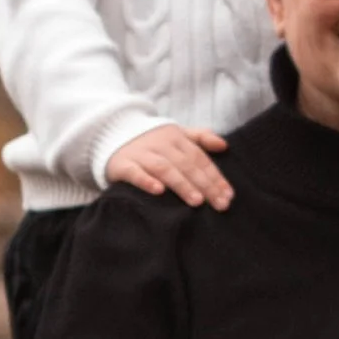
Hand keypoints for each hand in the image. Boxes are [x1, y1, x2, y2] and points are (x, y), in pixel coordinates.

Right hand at [105, 122, 232, 206]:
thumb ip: (200, 138)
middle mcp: (160, 143)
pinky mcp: (122, 164)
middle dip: (205, 185)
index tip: (228, 195)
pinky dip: (146, 181)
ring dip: (182, 184)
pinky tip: (159, 191)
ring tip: (197, 201)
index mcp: (175, 137)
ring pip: (164, 168)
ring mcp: (140, 153)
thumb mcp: (175, 134)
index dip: (215, 176)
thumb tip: (224, 145)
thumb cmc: (150, 141)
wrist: (110, 134)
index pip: (200, 158)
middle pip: (186, 164)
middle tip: (219, 204)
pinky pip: (135, 172)